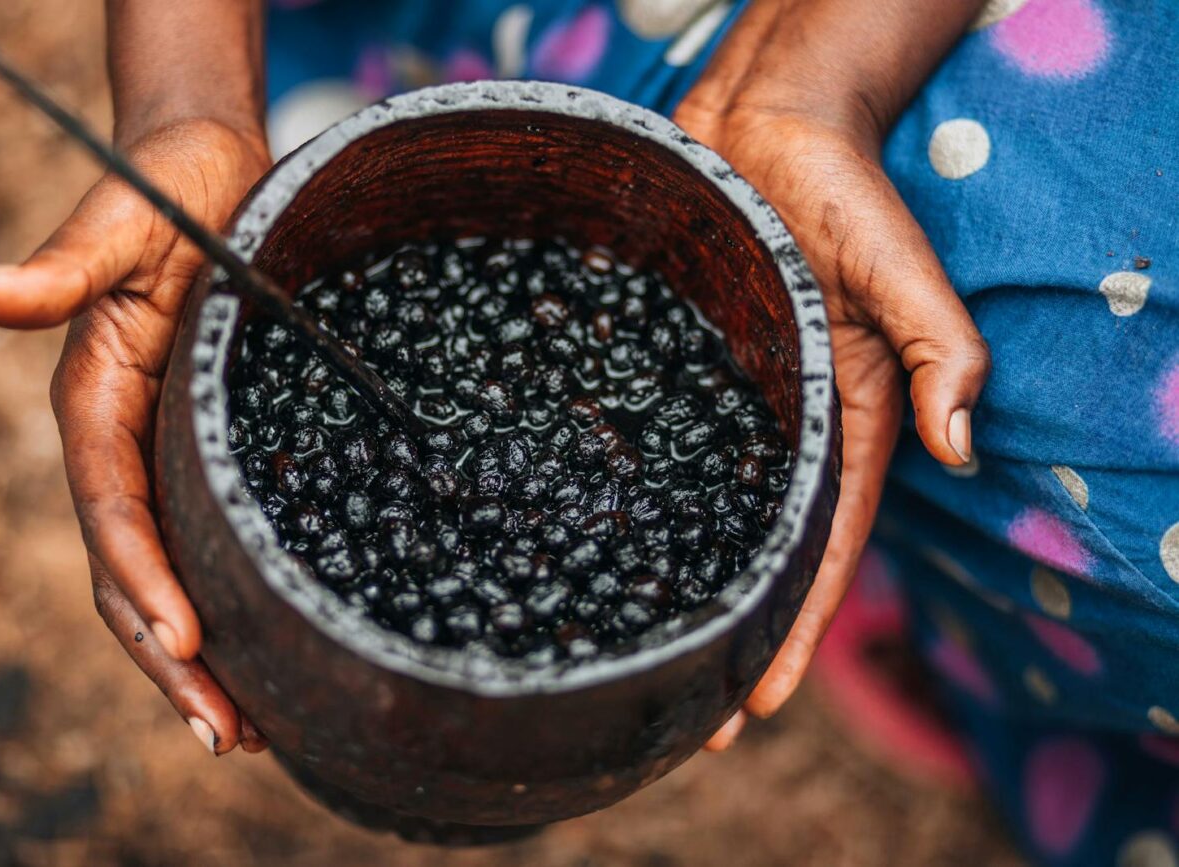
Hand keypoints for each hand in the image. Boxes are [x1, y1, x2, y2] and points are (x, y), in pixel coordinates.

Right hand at [0, 118, 271, 754]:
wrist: (208, 172)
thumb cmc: (168, 190)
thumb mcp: (123, 226)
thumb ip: (63, 269)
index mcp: (96, 402)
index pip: (113, 509)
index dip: (142, 578)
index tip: (184, 645)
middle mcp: (124, 442)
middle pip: (134, 571)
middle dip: (173, 658)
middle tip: (227, 733)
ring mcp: (167, 453)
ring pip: (171, 573)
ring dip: (201, 657)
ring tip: (251, 729)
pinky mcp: (212, 449)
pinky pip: (210, 540)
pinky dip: (231, 602)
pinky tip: (271, 651)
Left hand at [677, 0, 989, 748]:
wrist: (763, 120)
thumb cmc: (844, 188)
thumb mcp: (906, 269)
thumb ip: (944, 352)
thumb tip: (959, 448)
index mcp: (848, 416)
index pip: (825, 543)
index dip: (799, 626)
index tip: (767, 701)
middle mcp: (785, 422)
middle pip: (759, 549)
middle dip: (735, 636)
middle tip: (697, 722)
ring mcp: (727, 398)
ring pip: (701, 513)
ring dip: (681, 586)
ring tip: (641, 658)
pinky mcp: (676, 364)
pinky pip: (654, 447)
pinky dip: (634, 503)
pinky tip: (594, 547)